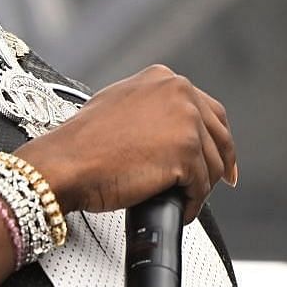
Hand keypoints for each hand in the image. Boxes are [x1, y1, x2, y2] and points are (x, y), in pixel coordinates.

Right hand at [15, 64, 236, 221]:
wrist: (65, 163)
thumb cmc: (82, 143)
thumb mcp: (118, 105)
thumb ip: (149, 107)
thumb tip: (166, 126)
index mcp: (163, 79)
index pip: (208, 109)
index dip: (216, 137)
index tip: (219, 155)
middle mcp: (179, 93)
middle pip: (218, 135)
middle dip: (219, 163)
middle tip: (220, 181)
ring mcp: (185, 121)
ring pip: (211, 164)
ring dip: (199, 186)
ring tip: (182, 198)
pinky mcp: (186, 153)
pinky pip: (201, 186)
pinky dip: (193, 203)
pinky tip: (178, 207)